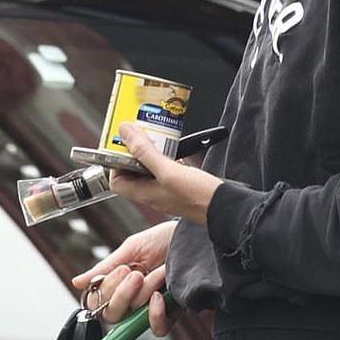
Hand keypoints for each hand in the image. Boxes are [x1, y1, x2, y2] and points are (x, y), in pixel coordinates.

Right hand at [72, 221, 181, 334]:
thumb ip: (105, 268)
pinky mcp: (171, 313)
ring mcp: (151, 308)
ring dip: (145, 291)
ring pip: (133, 315)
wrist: (194, 236)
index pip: (99, 303)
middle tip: (134, 274)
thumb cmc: (163, 240)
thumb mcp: (132, 249)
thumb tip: (76, 282)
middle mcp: (133, 299)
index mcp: (119, 284)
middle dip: (121, 294)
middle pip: (112, 315)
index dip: (104, 292)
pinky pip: (157, 329)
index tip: (118, 271)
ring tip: (157, 271)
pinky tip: (159, 296)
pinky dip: (155, 314)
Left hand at [109, 122, 223, 224]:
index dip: (114, 163)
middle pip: (132, 172)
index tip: (122, 146)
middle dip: (133, 152)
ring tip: (156, 138)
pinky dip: (166, 157)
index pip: (116, 180)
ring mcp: (165, 190)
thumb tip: (125, 133)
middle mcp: (152, 193)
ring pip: (149, 169)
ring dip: (151, 152)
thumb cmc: (198, 196)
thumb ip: (144, 152)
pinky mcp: (178, 186)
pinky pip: (165, 170)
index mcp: (143, 193)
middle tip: (140, 136)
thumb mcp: (167, 170)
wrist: (225, 207)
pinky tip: (174, 148)